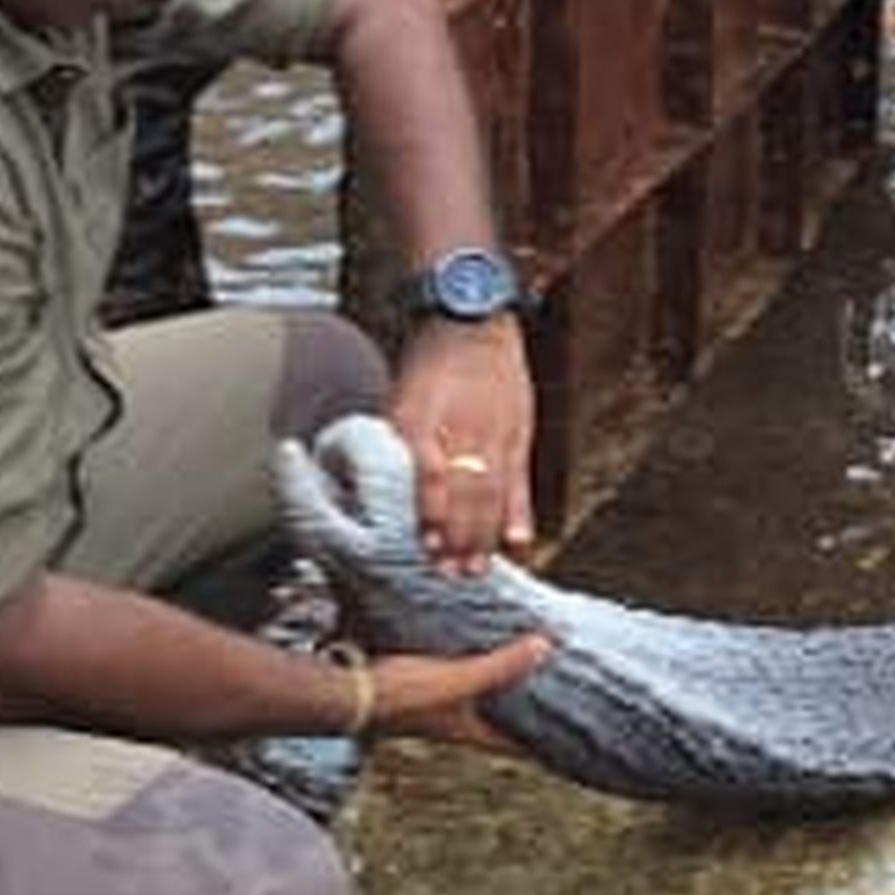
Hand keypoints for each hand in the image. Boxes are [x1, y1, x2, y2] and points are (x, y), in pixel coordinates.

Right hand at [360, 634, 557, 746]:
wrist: (347, 691)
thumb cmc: (402, 694)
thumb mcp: (459, 680)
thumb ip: (500, 667)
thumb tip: (546, 647)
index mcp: (472, 731)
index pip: (520, 747)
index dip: (549, 748)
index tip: (579, 745)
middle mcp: (459, 724)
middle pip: (505, 722)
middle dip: (532, 713)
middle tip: (563, 697)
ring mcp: (441, 707)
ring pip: (485, 702)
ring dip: (505, 689)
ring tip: (531, 669)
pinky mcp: (424, 687)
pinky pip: (463, 679)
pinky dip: (479, 668)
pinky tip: (484, 649)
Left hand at [391, 317, 537, 557]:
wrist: (473, 320)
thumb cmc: (428, 363)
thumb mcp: (400, 397)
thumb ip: (397, 443)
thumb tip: (374, 489)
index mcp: (424, 418)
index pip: (431, 473)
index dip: (432, 512)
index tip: (429, 546)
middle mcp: (462, 427)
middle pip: (465, 491)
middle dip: (459, 537)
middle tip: (452, 574)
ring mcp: (495, 431)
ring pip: (493, 492)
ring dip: (485, 536)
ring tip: (478, 569)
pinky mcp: (519, 433)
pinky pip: (519, 479)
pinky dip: (519, 513)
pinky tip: (517, 541)